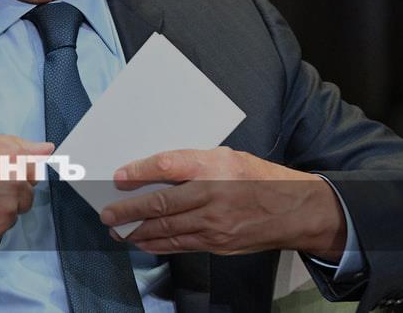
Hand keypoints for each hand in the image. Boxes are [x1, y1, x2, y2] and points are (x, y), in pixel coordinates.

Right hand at [0, 131, 53, 249]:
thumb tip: (46, 149)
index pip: (35, 174)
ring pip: (8, 218)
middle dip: (8, 195)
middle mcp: (14, 192)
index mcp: (15, 164)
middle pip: (23, 199)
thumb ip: (19, 145)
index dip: (17, 174)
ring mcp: (2, 217)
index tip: (2, 175)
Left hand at [99, 147, 345, 260]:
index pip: (168, 166)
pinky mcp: (218, 243)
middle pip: (162, 203)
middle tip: (107, 213)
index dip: (140, 171)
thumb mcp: (228, 158)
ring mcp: (215, 223)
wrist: (295, 210)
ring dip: (138, 231)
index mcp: (215, 166)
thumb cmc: (258, 177)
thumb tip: (156, 171)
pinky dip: (159, 244)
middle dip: (129, 210)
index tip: (119, 177)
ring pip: (167, 229)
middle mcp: (213, 194)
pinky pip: (181, 245)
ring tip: (117, 230)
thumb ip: (194, 163)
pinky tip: (143, 242)